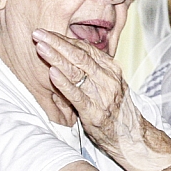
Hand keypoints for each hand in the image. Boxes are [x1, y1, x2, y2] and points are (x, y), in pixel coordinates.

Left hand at [33, 30, 170, 170]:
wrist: (132, 138)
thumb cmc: (115, 111)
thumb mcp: (108, 85)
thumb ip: (92, 71)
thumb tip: (68, 57)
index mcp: (112, 69)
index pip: (86, 48)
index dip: (65, 38)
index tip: (47, 32)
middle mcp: (108, 79)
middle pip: (79, 55)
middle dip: (57, 43)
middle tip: (38, 33)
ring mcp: (102, 95)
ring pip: (77, 71)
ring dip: (56, 57)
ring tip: (40, 47)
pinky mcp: (94, 112)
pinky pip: (77, 94)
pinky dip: (64, 82)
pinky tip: (52, 73)